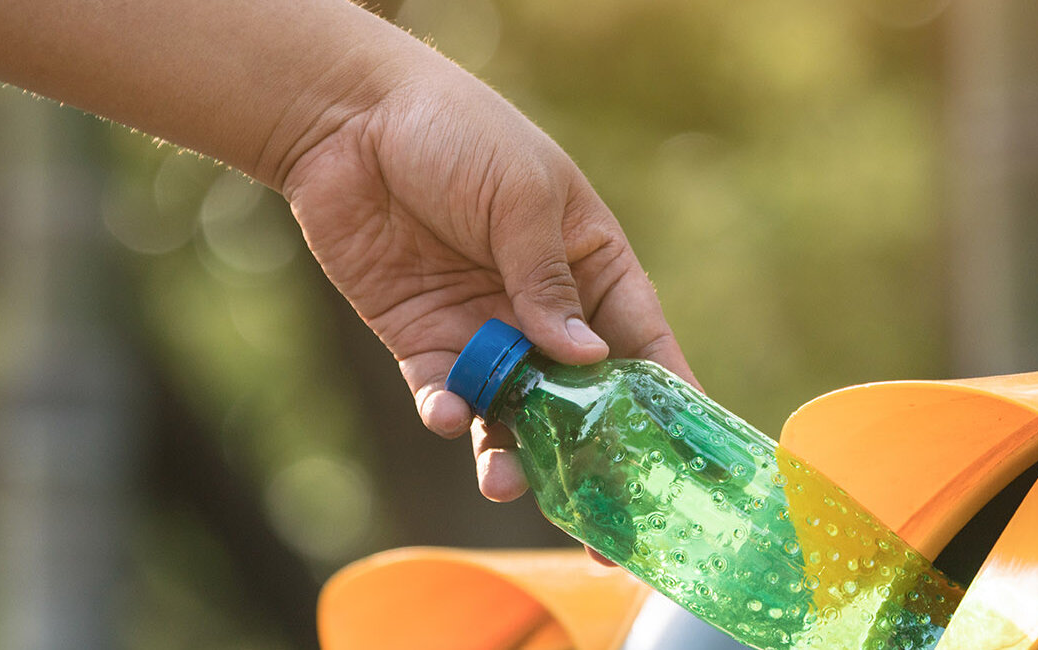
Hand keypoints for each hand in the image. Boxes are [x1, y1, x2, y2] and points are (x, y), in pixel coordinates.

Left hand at [280, 66, 698, 506]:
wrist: (348, 122)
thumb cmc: (456, 133)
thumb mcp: (521, 197)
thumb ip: (547, 281)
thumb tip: (586, 358)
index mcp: (591, 264)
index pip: (642, 345)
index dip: (666, 407)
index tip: (689, 468)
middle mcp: (543, 309)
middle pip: (581, 401)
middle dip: (593, 465)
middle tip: (604, 536)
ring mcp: (484, 329)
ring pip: (513, 415)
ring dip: (513, 455)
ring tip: (504, 483)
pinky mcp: (424, 341)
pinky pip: (448, 395)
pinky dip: (450, 414)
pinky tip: (449, 415)